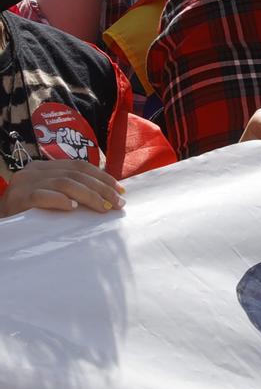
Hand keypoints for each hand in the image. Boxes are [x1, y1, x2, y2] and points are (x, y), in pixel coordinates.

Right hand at [0, 159, 124, 216]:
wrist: (0, 222)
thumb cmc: (27, 211)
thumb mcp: (48, 193)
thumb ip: (69, 189)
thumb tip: (106, 195)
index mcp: (44, 166)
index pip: (80, 166)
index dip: (103, 177)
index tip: (121, 190)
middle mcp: (35, 170)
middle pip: (76, 174)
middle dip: (102, 188)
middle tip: (118, 203)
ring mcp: (26, 183)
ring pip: (65, 184)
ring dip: (90, 196)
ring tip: (104, 208)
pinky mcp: (19, 198)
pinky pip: (43, 196)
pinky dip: (61, 201)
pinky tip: (73, 208)